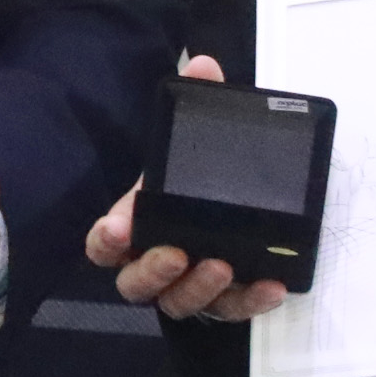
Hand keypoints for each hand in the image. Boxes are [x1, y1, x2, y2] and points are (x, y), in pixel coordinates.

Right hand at [83, 54, 288, 323]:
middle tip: (176, 253)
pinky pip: (232, 311)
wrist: (244, 206)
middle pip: (135, 284)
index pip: (105, 241)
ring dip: (197, 289)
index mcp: (137, 222)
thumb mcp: (200, 139)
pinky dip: (249, 302)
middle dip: (152, 271)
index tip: (117, 228)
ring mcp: (189, 285)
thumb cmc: (200, 178)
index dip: (105, 239)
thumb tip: (204, 65)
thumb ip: (199, 102)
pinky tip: (270, 285)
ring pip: (179, 303)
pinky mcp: (226, 300)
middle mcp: (156, 260)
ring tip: (224, 265)